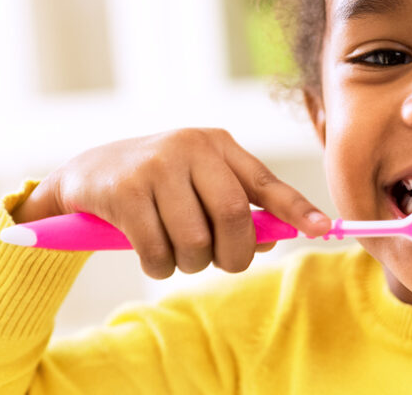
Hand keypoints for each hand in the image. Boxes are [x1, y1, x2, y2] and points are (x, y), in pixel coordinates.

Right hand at [11, 128, 330, 278]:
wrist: (87, 175)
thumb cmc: (159, 186)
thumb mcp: (200, 185)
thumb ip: (239, 208)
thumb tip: (276, 239)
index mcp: (219, 146)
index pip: (267, 182)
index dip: (297, 209)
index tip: (324, 229)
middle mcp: (191, 148)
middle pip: (234, 217)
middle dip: (234, 254)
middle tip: (222, 264)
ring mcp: (156, 167)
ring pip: (195, 240)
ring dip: (190, 263)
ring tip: (178, 255)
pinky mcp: (124, 191)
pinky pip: (158, 250)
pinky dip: (160, 266)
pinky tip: (151, 254)